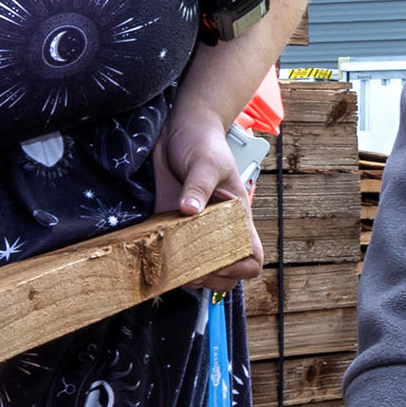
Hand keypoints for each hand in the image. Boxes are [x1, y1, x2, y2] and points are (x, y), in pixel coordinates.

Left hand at [152, 109, 261, 288]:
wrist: (181, 128)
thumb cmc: (204, 142)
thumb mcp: (205, 161)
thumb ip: (199, 185)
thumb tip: (189, 210)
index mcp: (237, 217)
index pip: (252, 257)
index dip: (238, 267)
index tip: (217, 261)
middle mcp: (217, 230)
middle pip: (225, 273)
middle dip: (208, 277)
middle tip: (188, 266)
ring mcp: (193, 230)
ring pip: (198, 270)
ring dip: (185, 275)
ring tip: (170, 264)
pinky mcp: (170, 226)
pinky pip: (171, 255)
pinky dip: (164, 263)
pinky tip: (153, 254)